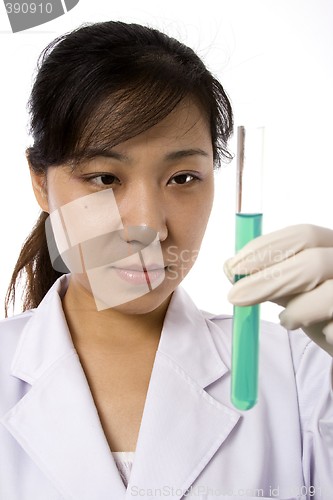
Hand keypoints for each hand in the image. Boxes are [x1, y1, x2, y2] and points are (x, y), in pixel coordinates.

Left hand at [223, 224, 332, 356]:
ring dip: (298, 311)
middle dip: (269, 280)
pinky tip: (322, 333)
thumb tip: (231, 269)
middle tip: (235, 296)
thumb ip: (270, 277)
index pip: (304, 235)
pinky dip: (323, 332)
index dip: (267, 248)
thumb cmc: (323, 308)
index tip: (235, 266)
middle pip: (313, 261)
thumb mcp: (298, 289)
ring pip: (327, 295)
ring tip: (288, 321)